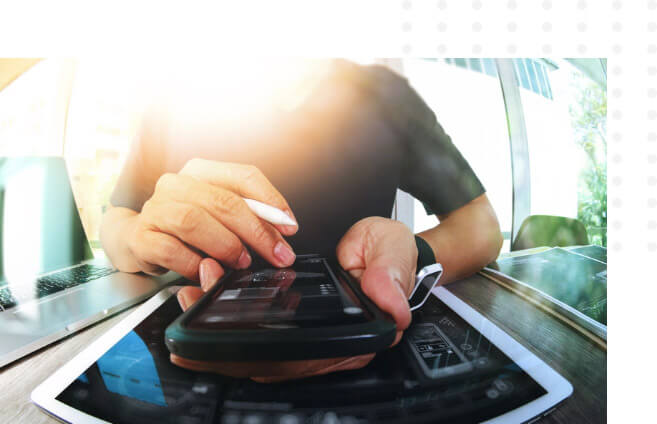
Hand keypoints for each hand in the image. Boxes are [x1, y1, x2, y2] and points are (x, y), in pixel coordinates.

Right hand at [124, 159, 297, 282]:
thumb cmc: (186, 228)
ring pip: (193, 220)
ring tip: (241, 261)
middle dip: (257, 231)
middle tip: (276, 254)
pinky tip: (207, 272)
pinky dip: (194, 264)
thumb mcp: (219, 218)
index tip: (290, 227)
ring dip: (225, 245)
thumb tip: (278, 239)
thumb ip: (247, 221)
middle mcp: (176, 185)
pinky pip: (170, 250)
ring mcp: (155, 209)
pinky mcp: (141, 237)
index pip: (243, 175)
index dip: (271, 200)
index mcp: (201, 172)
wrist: (137, 238)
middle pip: (223, 201)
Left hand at [173, 269, 374, 382]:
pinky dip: (229, 317)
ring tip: (192, 298)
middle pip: (269, 359)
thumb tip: (391, 307)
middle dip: (223, 345)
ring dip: (219, 331)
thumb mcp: (393, 255)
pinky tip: (209, 295)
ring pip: (257, 348)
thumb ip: (390, 278)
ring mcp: (309, 336)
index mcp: (353, 337)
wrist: (384, 246)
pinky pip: (258, 329)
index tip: (222, 345)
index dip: (260, 358)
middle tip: (192, 315)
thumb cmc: (388, 255)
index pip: (302, 360)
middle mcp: (327, 344)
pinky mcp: (295, 322)